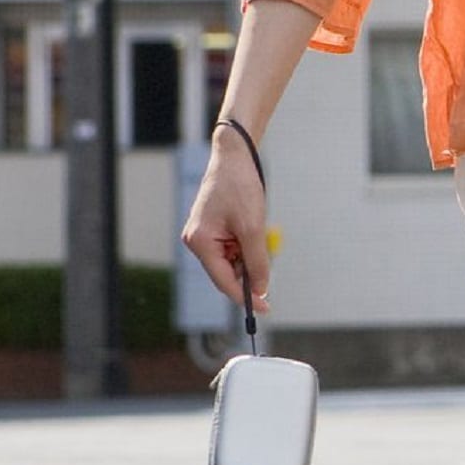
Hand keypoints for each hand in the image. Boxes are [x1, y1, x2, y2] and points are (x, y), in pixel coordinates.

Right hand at [180, 130, 271, 313]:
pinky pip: (231, 248)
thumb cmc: (240, 187)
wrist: (234, 157)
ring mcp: (203, 235)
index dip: (244, 297)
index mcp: (199, 242)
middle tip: (268, 268)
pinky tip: (251, 227)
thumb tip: (260, 288)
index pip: (223, 280)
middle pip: (226, 272)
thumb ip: (257, 261)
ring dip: (248, 256)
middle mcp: (196, 241)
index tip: (264, 308)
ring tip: (256, 228)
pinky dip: (245, 246)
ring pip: (231, 260)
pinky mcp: (211, 229)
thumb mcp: (253, 228)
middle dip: (248, 273)